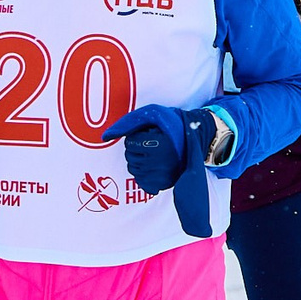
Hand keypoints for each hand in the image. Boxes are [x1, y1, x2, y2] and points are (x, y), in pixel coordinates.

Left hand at [104, 104, 218, 195]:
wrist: (194, 140)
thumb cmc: (171, 125)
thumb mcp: (153, 115)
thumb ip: (129, 122)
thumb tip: (105, 136)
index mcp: (160, 144)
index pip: (130, 142)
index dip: (137, 136)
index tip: (149, 134)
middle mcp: (161, 162)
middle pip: (130, 156)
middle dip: (136, 148)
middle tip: (150, 143)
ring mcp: (162, 176)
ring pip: (133, 168)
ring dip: (138, 159)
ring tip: (152, 153)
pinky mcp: (163, 185)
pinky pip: (140, 180)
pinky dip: (143, 172)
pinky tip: (153, 165)